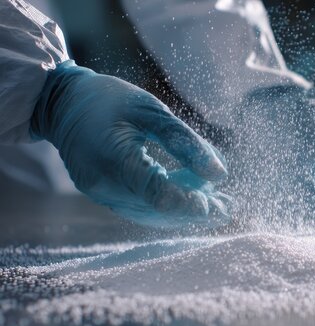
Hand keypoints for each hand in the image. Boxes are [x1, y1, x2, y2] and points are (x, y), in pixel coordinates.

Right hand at [31, 61, 232, 227]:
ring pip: (150, 214)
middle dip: (196, 212)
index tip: (220, 204)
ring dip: (184, 211)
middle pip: (158, 211)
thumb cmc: (110, 100)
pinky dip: (166, 206)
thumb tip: (220, 174)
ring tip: (218, 204)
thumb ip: (186, 142)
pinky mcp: (102, 195)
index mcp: (115, 161)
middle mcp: (105, 185)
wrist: (63, 103)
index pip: (159, 195)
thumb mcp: (151, 111)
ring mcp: (101, 194)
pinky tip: (190, 198)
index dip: (191, 203)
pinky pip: (140, 208)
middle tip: (229, 207)